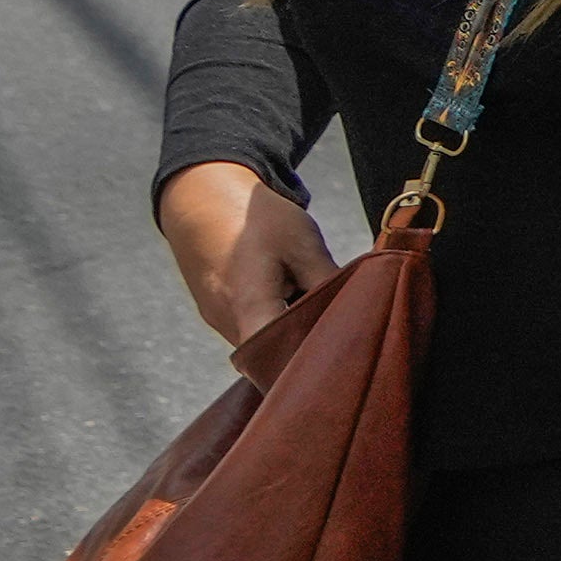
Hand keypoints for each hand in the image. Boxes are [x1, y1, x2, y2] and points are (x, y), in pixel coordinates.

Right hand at [154, 160, 333, 351]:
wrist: (203, 198)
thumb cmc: (256, 219)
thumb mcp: (302, 243)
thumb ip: (327, 282)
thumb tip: (357, 310)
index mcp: (248, 306)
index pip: (277, 358)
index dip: (306, 362)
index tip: (337, 354)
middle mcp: (227, 322)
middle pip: (272, 355)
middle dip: (304, 346)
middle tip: (338, 329)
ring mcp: (219, 320)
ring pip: (262, 342)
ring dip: (290, 332)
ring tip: (317, 307)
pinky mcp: (217, 314)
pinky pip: (251, 329)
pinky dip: (275, 322)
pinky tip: (295, 299)